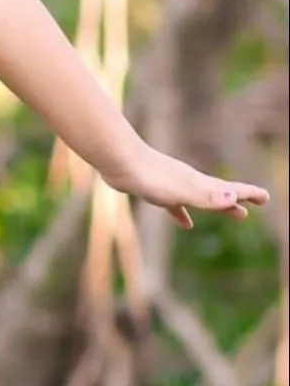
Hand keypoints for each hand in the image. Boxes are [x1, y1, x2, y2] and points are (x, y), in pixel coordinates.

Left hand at [104, 143, 269, 230]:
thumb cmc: (150, 177)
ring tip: (232, 213)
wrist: (119, 162)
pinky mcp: (157, 190)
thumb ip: (206, 196)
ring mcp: (174, 185)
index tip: (266, 198)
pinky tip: (185, 223)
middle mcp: (190, 182)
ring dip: (217, 206)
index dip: (248, 194)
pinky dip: (184, 213)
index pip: (230, 190)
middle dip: (239, 200)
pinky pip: (176, 205)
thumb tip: (233, 199)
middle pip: (220, 193)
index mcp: (198, 183)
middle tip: (255, 206)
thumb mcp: (181, 191)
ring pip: (202, 198)